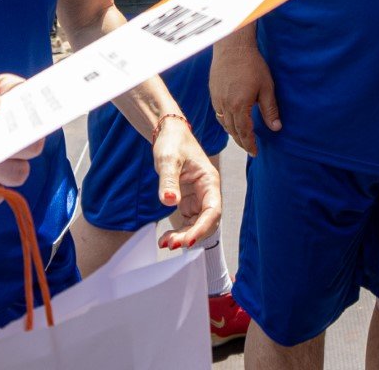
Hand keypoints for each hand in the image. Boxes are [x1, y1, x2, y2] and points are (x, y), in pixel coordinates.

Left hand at [151, 118, 220, 250]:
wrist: (168, 134)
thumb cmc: (173, 141)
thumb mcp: (168, 159)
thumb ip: (168, 180)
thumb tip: (169, 202)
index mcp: (209, 181)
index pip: (213, 210)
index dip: (203, 227)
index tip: (188, 240)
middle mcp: (208, 192)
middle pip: (206, 221)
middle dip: (191, 235)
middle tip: (171, 244)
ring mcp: (199, 198)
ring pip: (197, 225)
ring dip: (184, 237)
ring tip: (165, 244)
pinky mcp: (188, 201)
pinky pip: (188, 222)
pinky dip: (179, 232)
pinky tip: (166, 239)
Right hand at [209, 38, 279, 155]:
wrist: (232, 46)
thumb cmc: (252, 65)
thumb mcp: (266, 87)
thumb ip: (270, 109)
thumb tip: (276, 128)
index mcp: (239, 106)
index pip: (244, 132)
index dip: (250, 144)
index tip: (255, 153)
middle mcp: (225, 105)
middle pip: (232, 130)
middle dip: (241, 142)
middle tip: (250, 149)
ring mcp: (217, 99)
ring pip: (224, 123)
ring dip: (233, 132)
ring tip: (242, 137)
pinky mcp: (213, 92)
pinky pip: (218, 112)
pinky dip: (225, 121)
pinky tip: (232, 120)